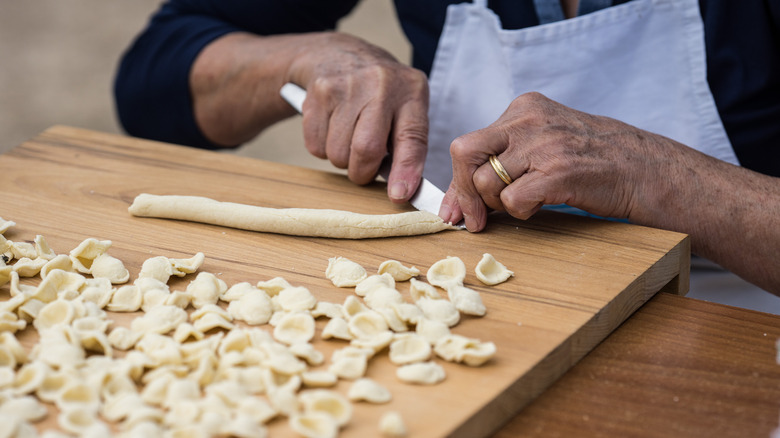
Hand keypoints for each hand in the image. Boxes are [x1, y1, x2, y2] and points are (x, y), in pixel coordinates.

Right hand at [289, 33, 428, 202]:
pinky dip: (323, 148)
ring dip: (342, 160)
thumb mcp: (404, 108)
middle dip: (363, 172)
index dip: (405, 171)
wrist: (338, 55)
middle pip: (366, 149)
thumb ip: (408, 145)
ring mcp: (346, 86)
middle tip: (364, 168)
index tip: (398, 195)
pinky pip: (315, 146)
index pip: (411, 137)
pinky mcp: (318, 92)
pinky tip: (332, 127)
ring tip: (349, 139)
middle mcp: (380, 83)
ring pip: (338, 153)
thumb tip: (401, 191)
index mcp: (411, 90)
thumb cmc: (380, 94)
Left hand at [441, 91, 779, 294]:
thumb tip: (457, 206)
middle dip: (465, 191)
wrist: (648, 171)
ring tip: (524, 206)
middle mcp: (530, 119)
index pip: (468, 143)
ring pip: (486, 181)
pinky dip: (519, 213)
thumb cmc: (594, 163)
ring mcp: (545, 144)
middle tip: (477, 219)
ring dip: (497, 206)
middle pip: (464, 153)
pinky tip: (539, 208)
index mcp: (524, 107)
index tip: (458, 211)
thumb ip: (504, 163)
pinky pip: (512, 200)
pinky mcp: (560, 172)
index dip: (459, 181)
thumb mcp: (545, 145)